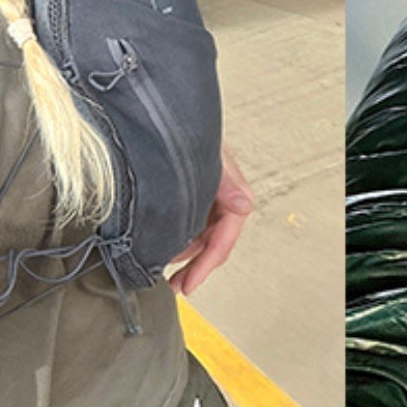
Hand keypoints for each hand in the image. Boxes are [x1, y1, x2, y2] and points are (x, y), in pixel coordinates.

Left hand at [168, 144, 251, 296]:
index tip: (190, 283)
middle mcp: (221, 200)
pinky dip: (176, 238)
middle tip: (175, 286)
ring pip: (199, 237)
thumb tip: (244, 205)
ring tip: (162, 265)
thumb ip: (228, 183)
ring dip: (184, 254)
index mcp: (232, 194)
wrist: (168, 119)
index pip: (224, 237)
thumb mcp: (213, 158)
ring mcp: (207, 200)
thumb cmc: (189, 132)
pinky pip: (188, 226)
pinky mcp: (192, 198)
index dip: (207, 263)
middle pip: (212, 243)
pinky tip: (162, 245)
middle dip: (194, 267)